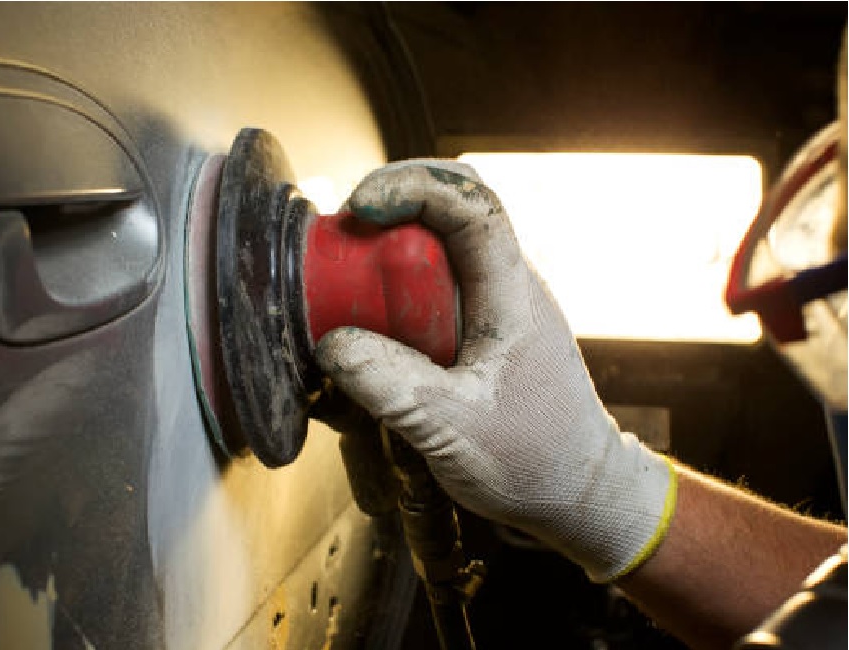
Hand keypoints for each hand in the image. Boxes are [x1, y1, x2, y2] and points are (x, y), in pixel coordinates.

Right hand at [315, 160, 676, 581]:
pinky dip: (389, 297)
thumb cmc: (535, 461)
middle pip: (445, 212)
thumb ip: (390, 386)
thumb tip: (330, 343)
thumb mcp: (453, 430)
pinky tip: (367, 335)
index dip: (413, 186)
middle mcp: (502, 286)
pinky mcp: (474, 330)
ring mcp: (489, 306)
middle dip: (386, 214)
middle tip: (338, 247)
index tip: (361, 207)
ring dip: (384, 259)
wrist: (576, 490)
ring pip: (432, 249)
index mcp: (511, 295)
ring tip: (343, 295)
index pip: (471, 204)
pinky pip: (428, 291)